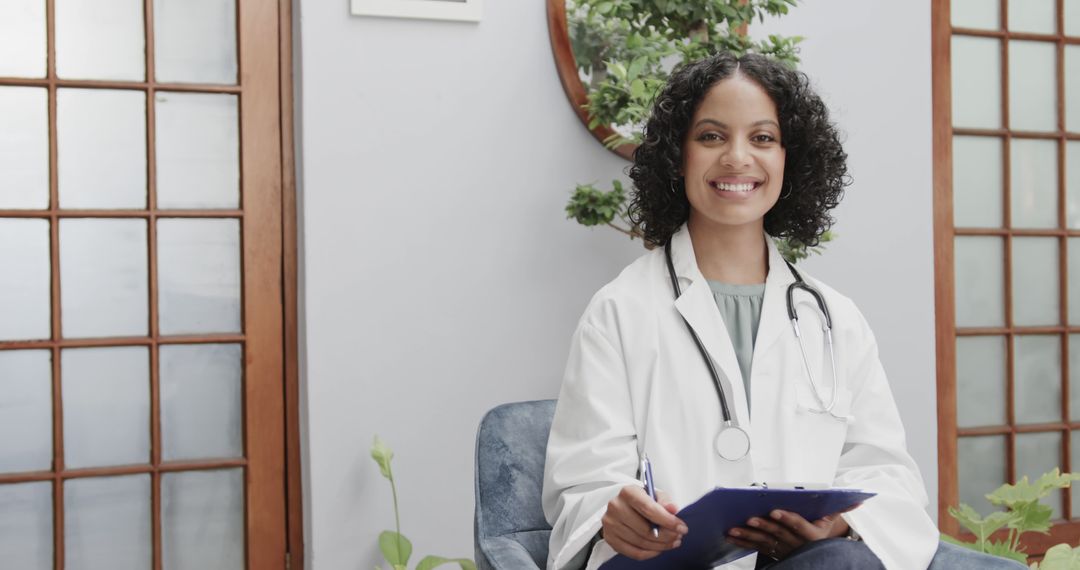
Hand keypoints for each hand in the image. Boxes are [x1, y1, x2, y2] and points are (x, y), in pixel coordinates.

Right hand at [601, 485, 687, 560]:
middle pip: (645, 529)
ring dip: (661, 545)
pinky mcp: (610, 538)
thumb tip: (673, 509)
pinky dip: (650, 553)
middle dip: (667, 535)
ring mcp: (611, 524)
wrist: (622, 506)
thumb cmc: (641, 500)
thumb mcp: (654, 495)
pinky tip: (659, 548)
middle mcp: (616, 507)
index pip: (649, 509)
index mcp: (628, 492)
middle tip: (678, 536)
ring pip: (641, 543)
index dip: (667, 521)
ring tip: (671, 542)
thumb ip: (665, 501)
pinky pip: (634, 552)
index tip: (681, 528)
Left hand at [726, 504, 860, 560]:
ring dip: (747, 536)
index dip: (787, 519)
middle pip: (778, 534)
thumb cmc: (822, 530)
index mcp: (811, 535)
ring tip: (733, 529)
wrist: (820, 552)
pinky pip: (757, 548)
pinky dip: (743, 543)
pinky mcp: (773, 553)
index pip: (799, 526)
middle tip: (749, 517)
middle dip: (762, 526)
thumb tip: (859, 499)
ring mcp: (784, 550)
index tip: (775, 511)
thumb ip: (842, 507)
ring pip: (764, 542)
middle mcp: (797, 544)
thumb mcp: (833, 520)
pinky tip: (731, 537)